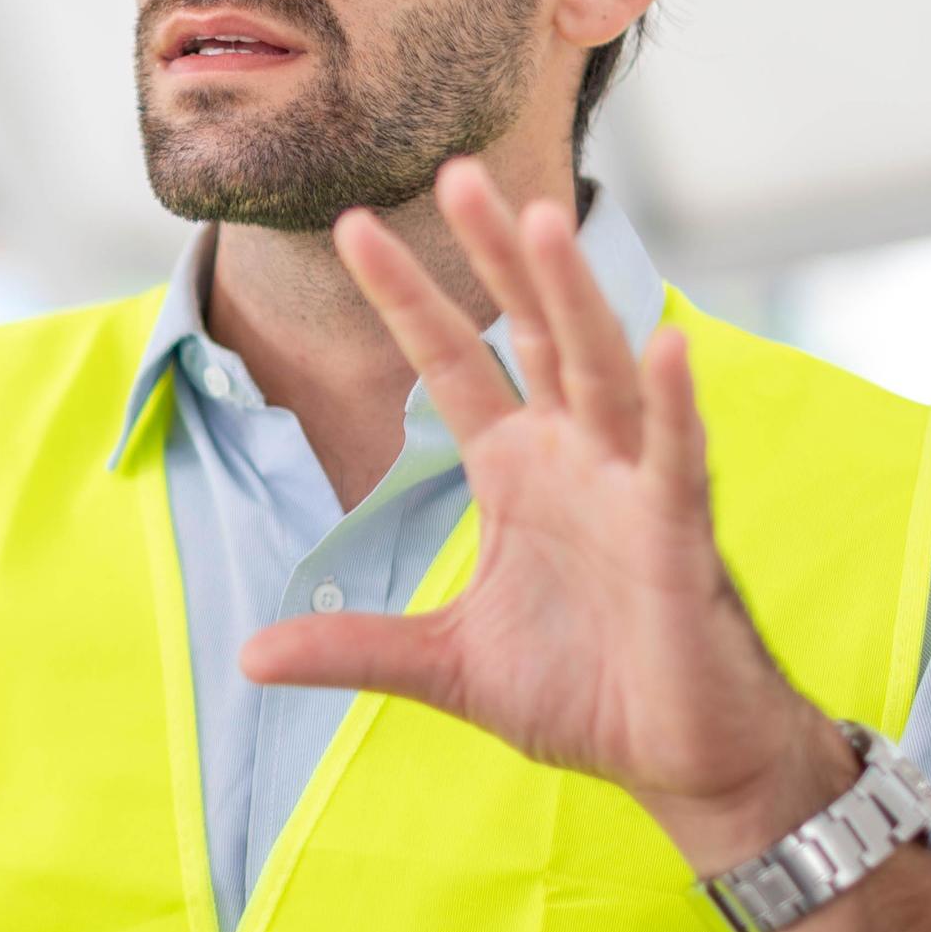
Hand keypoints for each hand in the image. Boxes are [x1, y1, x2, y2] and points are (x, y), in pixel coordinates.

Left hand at [240, 157, 859, 873]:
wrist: (679, 762)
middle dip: (495, 254)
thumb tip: (250, 655)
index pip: (452, 361)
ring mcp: (630, 486)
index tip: (352, 227)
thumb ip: (354, 646)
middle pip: (531, 331)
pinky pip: (677, 458)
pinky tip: (665, 345)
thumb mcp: (443, 667)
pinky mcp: (680, 536)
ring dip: (573, 297)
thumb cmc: (584, 696)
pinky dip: (672, 404)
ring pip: (601, 369)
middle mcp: (574, 457)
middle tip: (454, 169)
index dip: (407, 296)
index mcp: (516, 469)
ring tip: (544, 217)